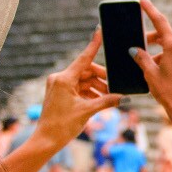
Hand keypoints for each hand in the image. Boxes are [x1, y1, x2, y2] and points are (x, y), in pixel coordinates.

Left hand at [37, 30, 124, 146]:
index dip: (94, 44)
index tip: (99, 31)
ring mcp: (59, 86)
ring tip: (110, 98)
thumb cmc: (62, 126)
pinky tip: (101, 100)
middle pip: (86, 71)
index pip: (84, 58)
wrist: (46, 141)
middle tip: (116, 88)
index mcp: (64, 79)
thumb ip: (107, 101)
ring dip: (97, 88)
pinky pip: (79, 88)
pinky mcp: (60, 93)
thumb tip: (124, 98)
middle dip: (102, 79)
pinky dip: (90, 93)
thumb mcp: (88, 111)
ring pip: (84, 81)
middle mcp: (60, 78)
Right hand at [126, 0, 171, 120]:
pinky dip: (169, 60)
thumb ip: (141, 57)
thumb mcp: (149, 73)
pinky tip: (163, 73)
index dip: (149, 9)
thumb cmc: (168, 92)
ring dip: (160, 54)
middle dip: (151, 40)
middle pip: (165, 37)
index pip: (160, 21)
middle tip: (138, 47)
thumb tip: (134, 50)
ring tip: (150, 69)